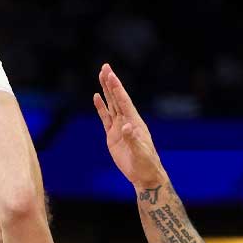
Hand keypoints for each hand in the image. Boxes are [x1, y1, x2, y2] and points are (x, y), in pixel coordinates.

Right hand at [93, 64, 165, 186]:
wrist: (144, 175)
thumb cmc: (146, 164)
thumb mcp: (140, 153)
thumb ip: (132, 139)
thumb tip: (125, 127)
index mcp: (134, 123)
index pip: (124, 102)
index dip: (117, 88)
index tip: (111, 75)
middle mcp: (127, 121)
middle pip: (117, 99)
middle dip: (111, 83)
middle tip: (105, 67)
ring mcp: (119, 128)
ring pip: (111, 105)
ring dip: (106, 91)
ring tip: (102, 76)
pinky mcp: (112, 136)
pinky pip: (105, 118)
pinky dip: (101, 107)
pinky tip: (97, 97)